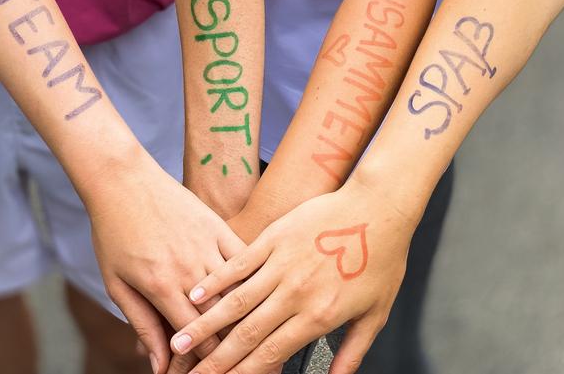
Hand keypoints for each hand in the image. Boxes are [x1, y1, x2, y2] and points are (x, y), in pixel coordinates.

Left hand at [88, 158, 245, 372]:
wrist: (123, 181)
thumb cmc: (114, 231)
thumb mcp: (117, 284)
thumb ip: (142, 325)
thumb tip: (158, 365)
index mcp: (162, 286)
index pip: (196, 339)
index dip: (205, 363)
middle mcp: (190, 269)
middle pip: (223, 322)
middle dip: (229, 348)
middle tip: (233, 362)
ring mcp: (208, 246)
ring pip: (240, 293)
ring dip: (246, 318)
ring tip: (251, 335)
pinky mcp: (219, 228)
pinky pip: (245, 261)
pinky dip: (252, 281)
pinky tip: (258, 295)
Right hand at [170, 184, 420, 373]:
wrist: (379, 207)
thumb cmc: (382, 257)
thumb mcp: (376, 313)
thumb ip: (352, 352)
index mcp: (319, 315)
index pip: (271, 353)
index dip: (243, 373)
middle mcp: (295, 293)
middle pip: (246, 335)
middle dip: (215, 360)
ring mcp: (282, 264)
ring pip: (235, 302)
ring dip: (205, 325)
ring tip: (181, 341)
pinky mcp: (274, 238)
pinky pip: (238, 265)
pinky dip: (215, 282)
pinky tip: (195, 295)